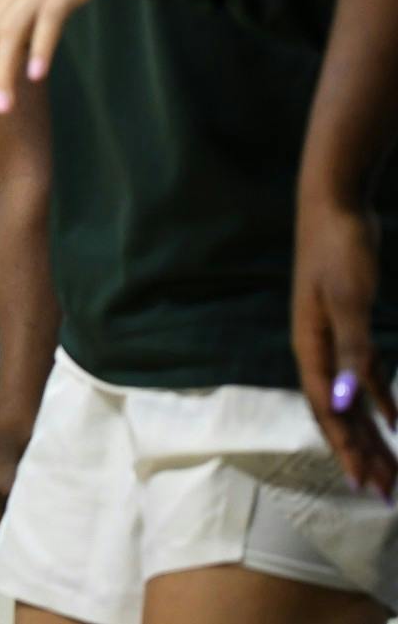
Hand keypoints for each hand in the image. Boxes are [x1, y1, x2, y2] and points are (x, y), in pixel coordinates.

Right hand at [293, 192, 397, 496]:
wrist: (335, 207)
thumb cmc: (340, 250)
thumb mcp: (350, 300)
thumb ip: (351, 352)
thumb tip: (346, 402)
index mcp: (311, 346)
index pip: (327, 410)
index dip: (347, 449)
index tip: (367, 484)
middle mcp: (317, 349)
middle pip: (336, 413)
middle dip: (361, 454)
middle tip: (384, 493)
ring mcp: (331, 339)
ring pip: (349, 401)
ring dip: (369, 436)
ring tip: (389, 470)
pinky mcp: (348, 328)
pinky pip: (361, 379)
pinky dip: (377, 404)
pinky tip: (394, 422)